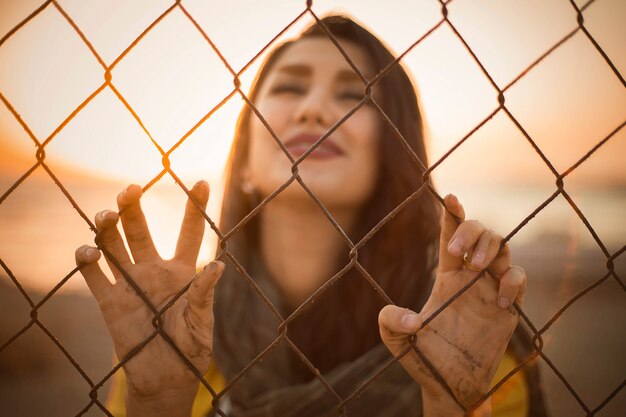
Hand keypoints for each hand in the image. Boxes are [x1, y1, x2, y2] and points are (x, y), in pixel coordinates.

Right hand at [75, 182, 223, 403]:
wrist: (165, 376)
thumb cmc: (191, 347)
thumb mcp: (202, 321)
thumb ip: (204, 293)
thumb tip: (217, 265)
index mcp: (182, 270)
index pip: (189, 232)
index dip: (195, 207)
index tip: (200, 181)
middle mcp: (153, 269)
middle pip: (139, 229)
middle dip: (133, 207)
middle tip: (131, 189)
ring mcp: (129, 282)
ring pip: (113, 244)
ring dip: (107, 226)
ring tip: (107, 216)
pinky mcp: (109, 301)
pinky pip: (93, 274)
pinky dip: (86, 259)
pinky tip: (89, 252)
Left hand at [379, 194, 525, 414]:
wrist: (451, 385)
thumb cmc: (424, 359)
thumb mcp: (397, 340)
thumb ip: (390, 323)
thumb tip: (410, 318)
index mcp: (446, 274)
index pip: (450, 236)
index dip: (452, 215)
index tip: (449, 198)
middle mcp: (470, 276)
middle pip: (480, 232)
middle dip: (473, 232)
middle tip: (462, 255)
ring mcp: (491, 287)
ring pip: (501, 247)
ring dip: (490, 249)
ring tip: (476, 269)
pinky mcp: (509, 305)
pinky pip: (518, 277)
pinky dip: (513, 281)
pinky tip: (500, 300)